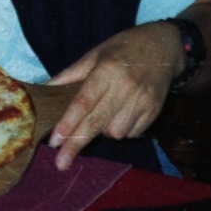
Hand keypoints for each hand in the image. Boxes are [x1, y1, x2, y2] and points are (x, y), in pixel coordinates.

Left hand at [44, 21, 184, 170]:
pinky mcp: (154, 111)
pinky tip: (123, 112)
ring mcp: (142, 101)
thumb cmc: (124, 48)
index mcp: (106, 71)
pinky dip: (122, 129)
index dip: (68, 123)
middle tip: (61, 164)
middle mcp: (125, 88)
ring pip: (115, 132)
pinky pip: (131, 133)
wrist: (164, 46)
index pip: (84, 102)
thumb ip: (70, 74)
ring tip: (107, 110)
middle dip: (77, 144)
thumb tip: (46, 88)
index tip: (55, 141)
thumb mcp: (95, 54)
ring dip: (104, 130)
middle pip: (96, 123)